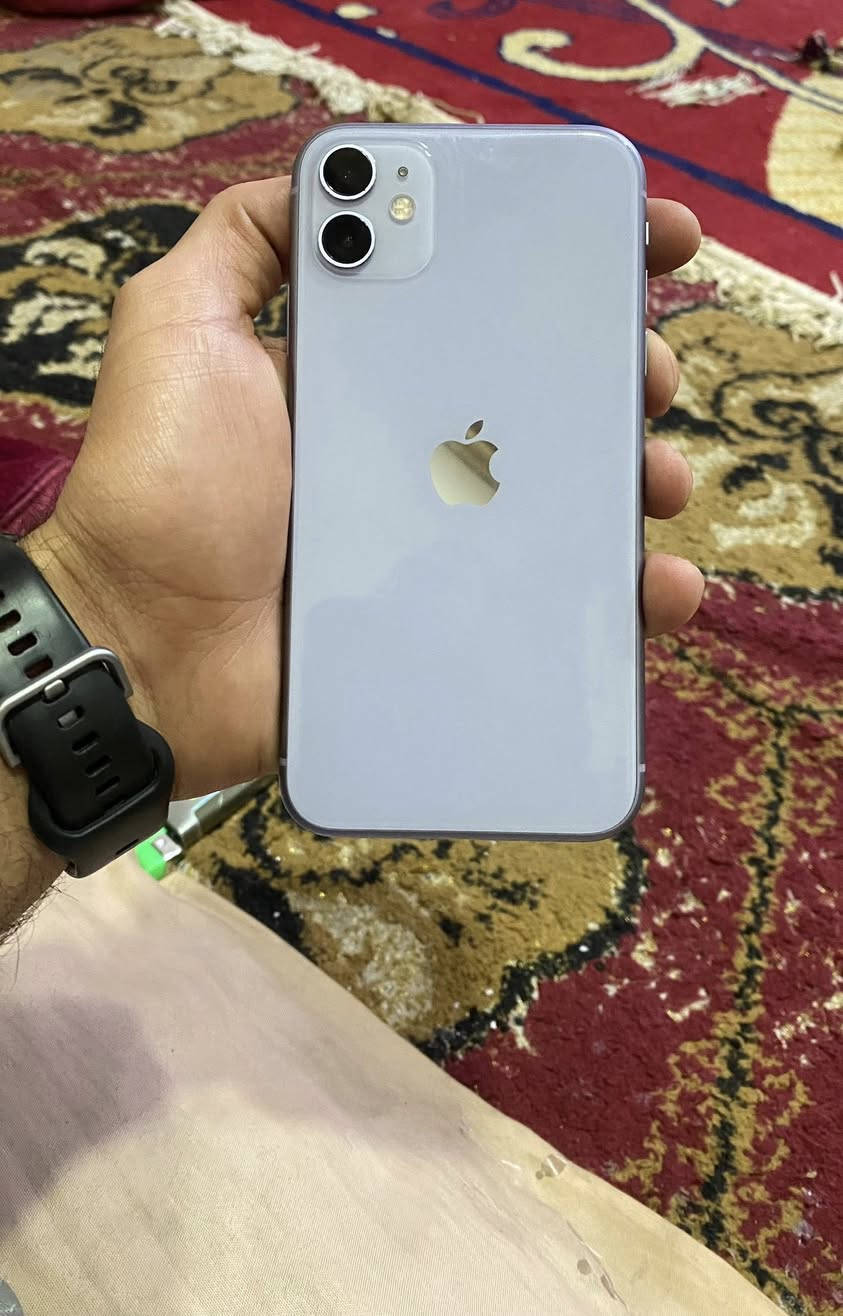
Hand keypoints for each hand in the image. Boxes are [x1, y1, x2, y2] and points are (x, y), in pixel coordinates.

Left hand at [26, 178, 702, 800]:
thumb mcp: (177, 327)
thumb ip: (238, 243)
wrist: (148, 646)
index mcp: (370, 379)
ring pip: (565, 501)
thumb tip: (324, 176)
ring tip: (653, 477)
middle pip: (545, 401)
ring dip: (634, 477)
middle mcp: (415, 453)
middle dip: (616, 372)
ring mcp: (438, 543)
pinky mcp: (450, 623)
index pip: (486, 310)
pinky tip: (655, 584)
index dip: (563, 275)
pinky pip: (554, 604)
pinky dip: (623, 595)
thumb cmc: (160, 485)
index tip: (637, 248)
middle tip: (646, 376)